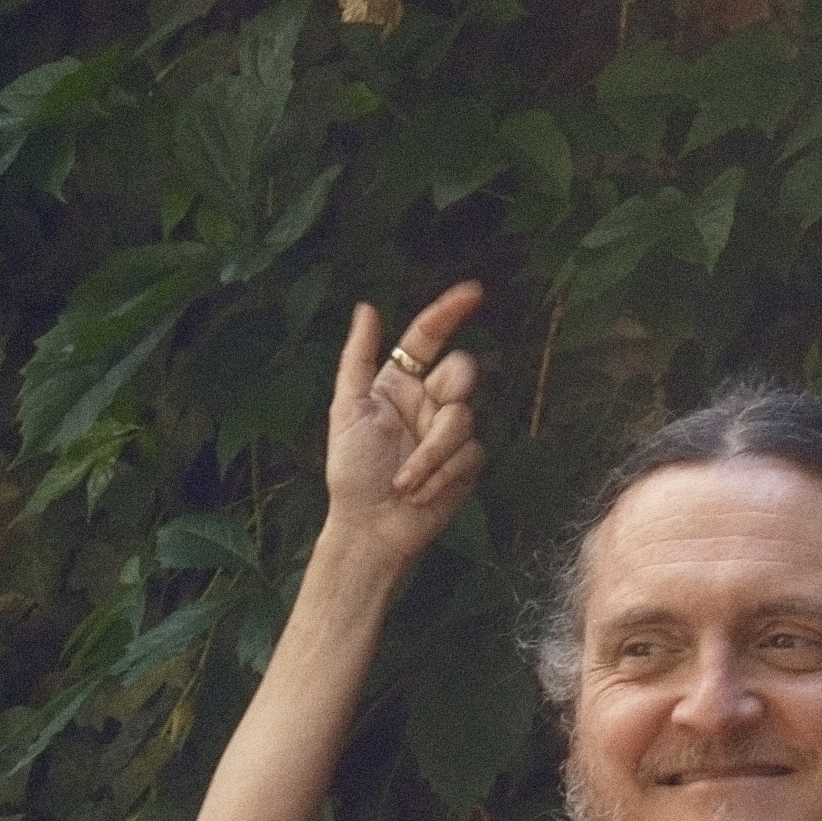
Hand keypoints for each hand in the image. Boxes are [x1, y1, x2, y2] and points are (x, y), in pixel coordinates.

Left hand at [314, 285, 488, 563]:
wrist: (368, 528)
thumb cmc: (352, 472)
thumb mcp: (348, 410)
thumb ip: (358, 358)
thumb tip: (367, 308)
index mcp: (399, 384)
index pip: (429, 337)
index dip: (450, 312)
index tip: (473, 292)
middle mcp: (427, 402)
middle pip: (463, 370)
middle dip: (451, 389)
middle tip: (436, 404)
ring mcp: (449, 431)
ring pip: (464, 418)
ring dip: (431, 453)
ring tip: (404, 483)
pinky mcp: (466, 462)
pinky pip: (470, 453)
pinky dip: (440, 474)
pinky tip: (418, 494)